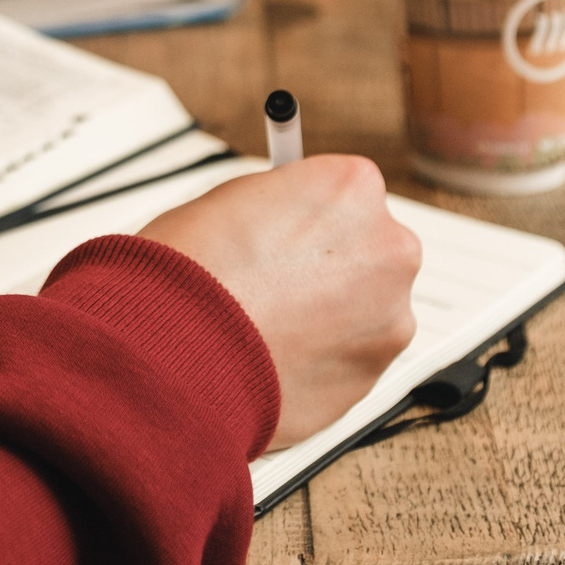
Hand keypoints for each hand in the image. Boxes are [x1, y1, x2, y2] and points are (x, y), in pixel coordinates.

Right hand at [140, 156, 421, 450]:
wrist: (175, 352)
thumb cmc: (191, 272)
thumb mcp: (231, 199)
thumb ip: (283, 205)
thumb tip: (288, 217)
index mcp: (355, 189)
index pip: (351, 192)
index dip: (313, 216)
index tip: (292, 232)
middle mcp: (388, 248)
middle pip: (372, 251)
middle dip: (334, 266)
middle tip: (279, 281)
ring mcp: (389, 317)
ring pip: (368, 311)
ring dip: (333, 316)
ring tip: (271, 325)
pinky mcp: (373, 375)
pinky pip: (353, 359)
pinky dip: (324, 360)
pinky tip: (277, 355)